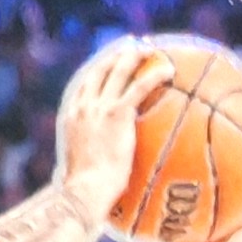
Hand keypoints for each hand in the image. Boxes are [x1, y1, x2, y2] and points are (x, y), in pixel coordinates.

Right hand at [54, 40, 165, 227]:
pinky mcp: (117, 113)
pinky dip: (154, 74)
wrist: (84, 192)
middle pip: (100, 70)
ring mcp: (99, 107)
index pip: (85, 86)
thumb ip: (75, 166)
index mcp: (72, 118)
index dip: (99, 71)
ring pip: (119, 71)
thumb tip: (71, 178)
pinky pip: (140, 86)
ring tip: (150, 50)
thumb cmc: (80, 193)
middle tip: (131, 47)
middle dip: (116, 55)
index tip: (109, 64)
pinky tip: (169, 70)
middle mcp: (83, 107)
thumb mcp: (73, 175)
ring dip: (135, 56)